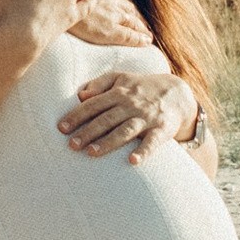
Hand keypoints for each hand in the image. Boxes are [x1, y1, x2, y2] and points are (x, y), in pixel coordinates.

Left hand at [60, 67, 193, 164]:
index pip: (94, 104)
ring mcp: (147, 118)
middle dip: (88, 131)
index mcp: (119, 92)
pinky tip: (133, 161)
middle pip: (107, 119)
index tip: (61, 128)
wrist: (178, 93)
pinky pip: (153, 142)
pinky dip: (144, 152)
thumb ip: (99, 84)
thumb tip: (80, 94)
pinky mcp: (162, 130)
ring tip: (92, 153)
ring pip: (125, 130)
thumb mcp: (121, 78)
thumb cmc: (142, 88)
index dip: (77, 116)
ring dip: (109, 142)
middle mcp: (132, 105)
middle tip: (72, 145)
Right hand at [63, 0, 154, 48]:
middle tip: (144, 25)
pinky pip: (129, 36)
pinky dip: (139, 39)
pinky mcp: (110, 30)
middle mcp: (111, 0)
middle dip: (136, 17)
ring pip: (132, 21)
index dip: (124, 3)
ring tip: (147, 35)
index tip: (130, 9)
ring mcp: (112, 15)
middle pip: (128, 9)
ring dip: (141, 27)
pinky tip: (147, 41)